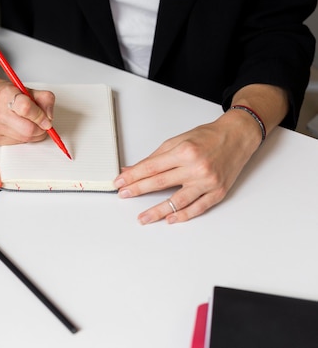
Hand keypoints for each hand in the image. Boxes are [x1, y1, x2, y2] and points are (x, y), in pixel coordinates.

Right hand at [0, 39, 56, 144]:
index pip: (27, 108)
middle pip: (28, 130)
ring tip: (29, 123)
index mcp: (6, 95)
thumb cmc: (5, 94)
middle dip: (41, 129)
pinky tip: (18, 127)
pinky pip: (17, 143)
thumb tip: (49, 118)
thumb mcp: (27, 89)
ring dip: (34, 134)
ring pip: (25, 139)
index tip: (47, 120)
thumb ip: (44, 99)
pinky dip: (23, 137)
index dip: (41, 116)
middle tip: (42, 124)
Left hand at [113, 112, 261, 223]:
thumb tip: (133, 169)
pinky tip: (170, 218)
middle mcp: (196, 167)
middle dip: (138, 190)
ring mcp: (208, 182)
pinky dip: (183, 215)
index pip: (151, 167)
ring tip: (143, 218)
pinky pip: (198, 208)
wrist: (237, 137)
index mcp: (184, 152)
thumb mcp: (177, 140)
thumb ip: (155, 157)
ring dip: (158, 211)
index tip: (120, 182)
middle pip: (160, 183)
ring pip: (178, 201)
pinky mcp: (218, 192)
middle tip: (124, 196)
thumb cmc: (208, 137)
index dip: (133, 176)